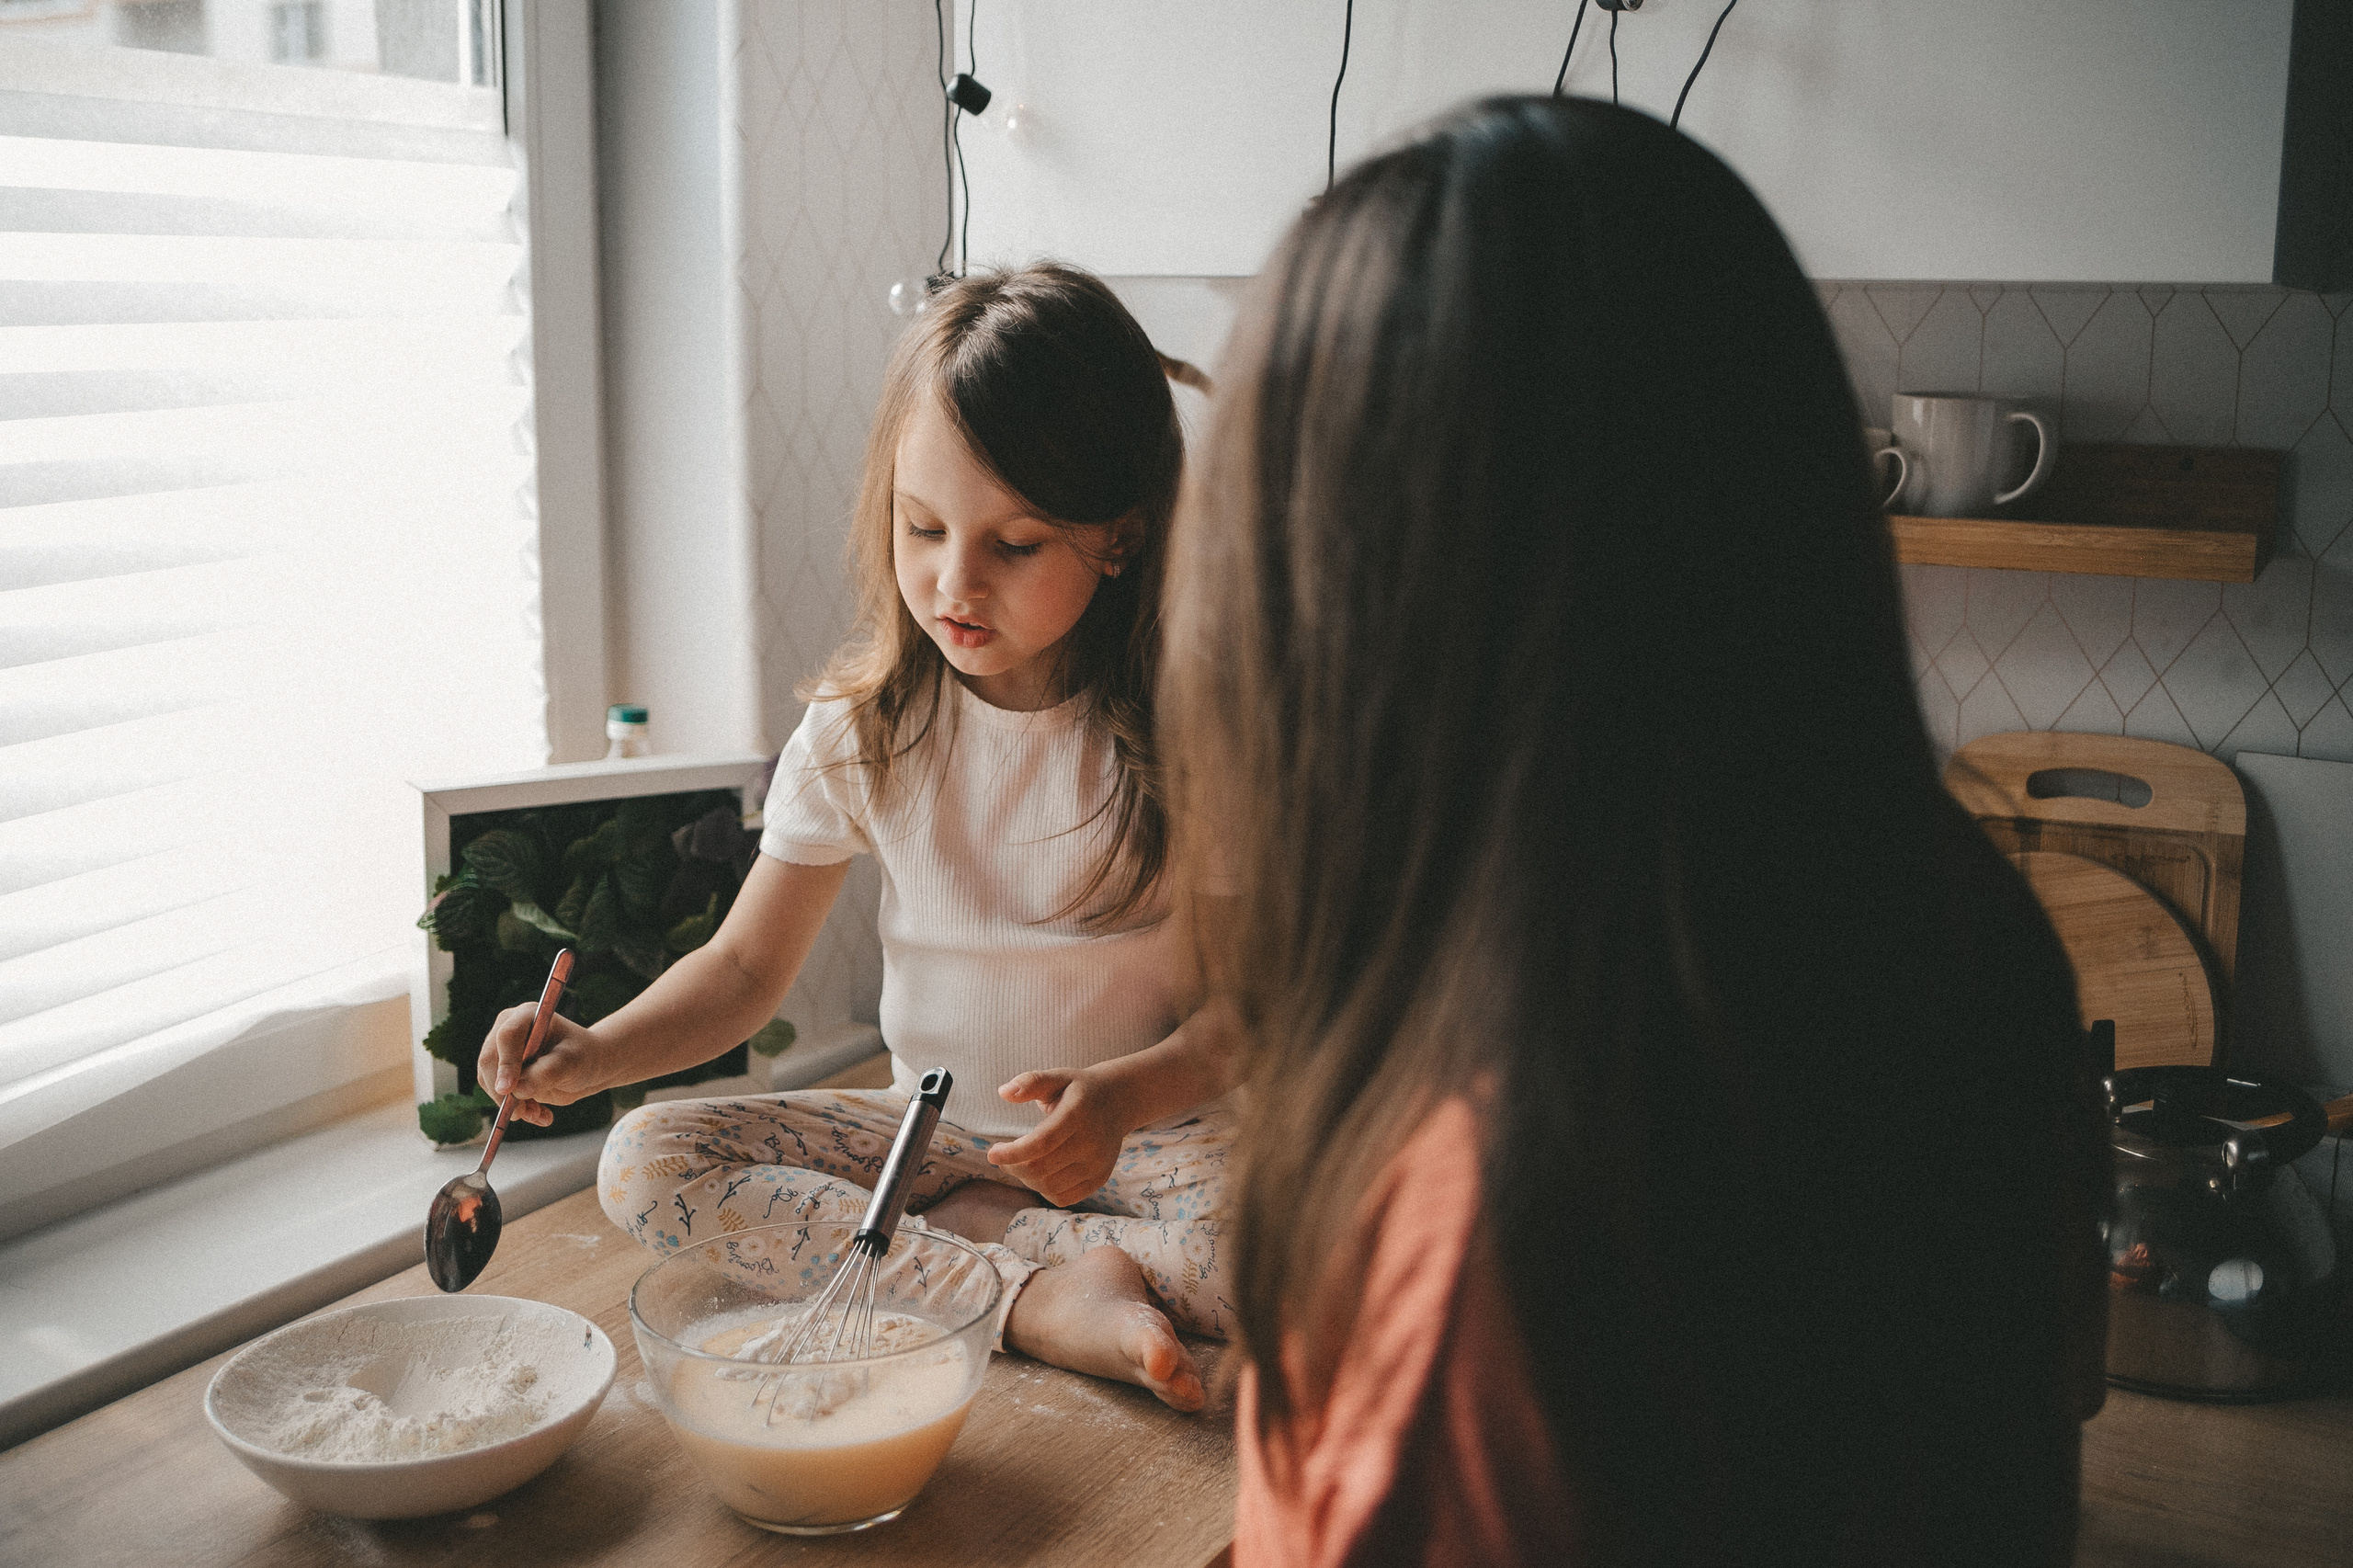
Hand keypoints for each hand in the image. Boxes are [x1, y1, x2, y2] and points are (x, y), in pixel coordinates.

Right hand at [475, 1006, 604, 1127]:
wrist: (588, 1066)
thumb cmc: (583, 1056)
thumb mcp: (573, 1062)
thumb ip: (547, 1073)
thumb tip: (517, 1089)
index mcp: (528, 1016)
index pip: (508, 1036)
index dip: (506, 1062)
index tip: (509, 1089)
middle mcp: (508, 1029)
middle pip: (489, 1059)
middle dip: (503, 1091)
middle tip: (521, 1113)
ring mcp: (502, 1051)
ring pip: (489, 1081)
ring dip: (511, 1104)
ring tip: (539, 1115)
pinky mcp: (502, 1072)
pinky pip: (497, 1094)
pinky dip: (516, 1108)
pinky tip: (539, 1114)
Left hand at [984, 1068, 1130, 1206]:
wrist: (1117, 1101)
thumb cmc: (1078, 1089)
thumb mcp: (1056, 1077)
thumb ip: (1030, 1082)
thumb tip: (1003, 1092)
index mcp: (1078, 1114)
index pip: (1041, 1143)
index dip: (1013, 1153)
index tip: (992, 1153)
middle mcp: (1092, 1142)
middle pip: (1041, 1169)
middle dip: (1013, 1166)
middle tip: (1002, 1156)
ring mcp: (1098, 1163)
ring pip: (1049, 1186)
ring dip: (1026, 1178)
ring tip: (1021, 1162)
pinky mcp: (1099, 1178)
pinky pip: (1063, 1197)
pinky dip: (1044, 1190)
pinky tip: (1040, 1173)